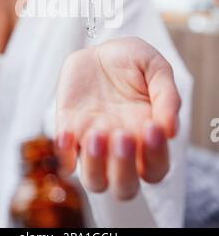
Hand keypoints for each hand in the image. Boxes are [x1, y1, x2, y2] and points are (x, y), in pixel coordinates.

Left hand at [55, 37, 180, 199]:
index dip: (155, 156)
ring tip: (96, 134)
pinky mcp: (69, 129)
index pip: (155, 169)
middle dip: (123, 169)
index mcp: (147, 136)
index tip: (152, 126)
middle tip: (122, 134)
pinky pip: (64, 157)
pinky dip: (63, 154)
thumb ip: (167, 95)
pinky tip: (68, 133)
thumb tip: (171, 130)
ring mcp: (93, 142)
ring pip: (94, 180)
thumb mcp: (155, 67)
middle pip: (124, 187)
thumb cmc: (132, 60)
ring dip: (94, 164)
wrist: (100, 48)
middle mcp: (121, 148)